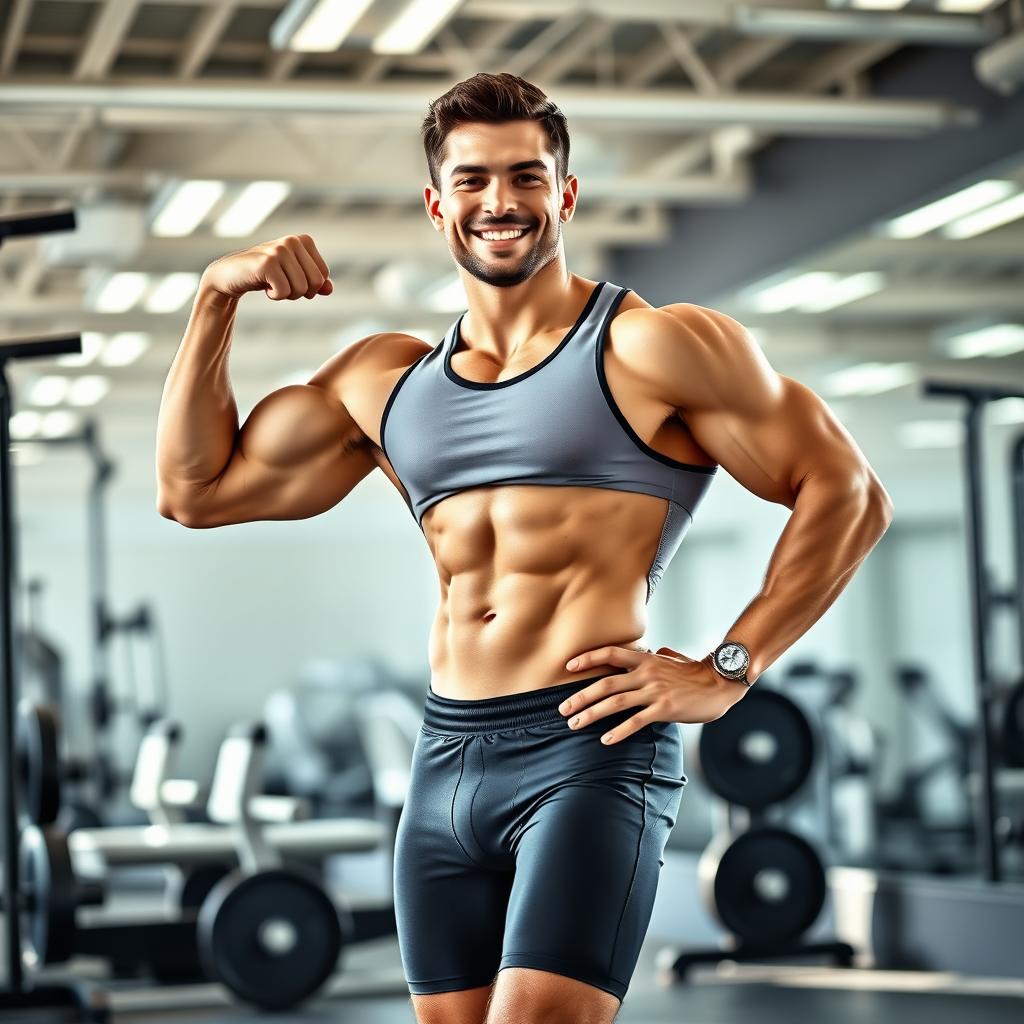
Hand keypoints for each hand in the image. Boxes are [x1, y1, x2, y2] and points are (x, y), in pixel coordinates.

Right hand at [201, 234, 332, 300]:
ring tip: (271, 283)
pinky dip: (275, 296)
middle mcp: (292, 241)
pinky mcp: (267, 263)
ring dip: (286, 294)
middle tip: (281, 284)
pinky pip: (285, 292)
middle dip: (300, 292)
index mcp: (303, 240)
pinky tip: (263, 285)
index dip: (309, 287)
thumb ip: (314, 282)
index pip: (323, 276)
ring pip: (301, 289)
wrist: (231, 275)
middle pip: (315, 282)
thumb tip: (329, 289)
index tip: (291, 280)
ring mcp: (279, 250)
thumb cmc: (265, 274)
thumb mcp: (293, 276)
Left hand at [558, 645, 746, 744]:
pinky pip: (636, 721)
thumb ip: (660, 656)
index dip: (588, 658)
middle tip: (562, 709)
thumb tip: (655, 651)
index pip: (610, 653)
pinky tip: (605, 739)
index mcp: (646, 658)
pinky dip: (618, 731)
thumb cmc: (697, 673)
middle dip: (580, 697)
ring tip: (574, 725)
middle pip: (605, 683)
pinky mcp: (665, 709)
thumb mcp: (673, 659)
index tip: (569, 666)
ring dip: (591, 714)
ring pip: (615, 703)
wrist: (721, 683)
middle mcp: (646, 673)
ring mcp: (655, 691)